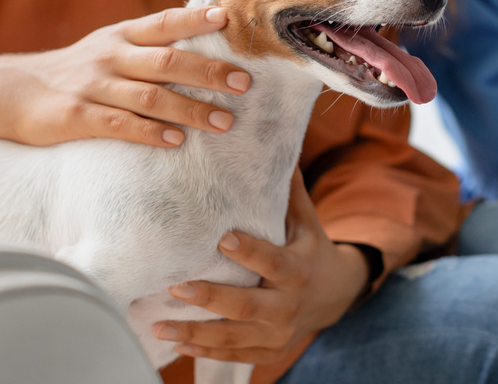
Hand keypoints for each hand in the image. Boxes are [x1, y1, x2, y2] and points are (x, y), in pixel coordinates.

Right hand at [0, 6, 250, 149]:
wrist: (10, 92)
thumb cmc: (77, 71)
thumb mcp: (110, 47)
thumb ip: (151, 45)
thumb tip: (208, 43)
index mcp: (122, 35)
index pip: (165, 22)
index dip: (196, 19)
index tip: (228, 20)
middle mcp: (111, 56)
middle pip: (167, 60)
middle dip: (208, 72)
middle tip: (244, 83)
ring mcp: (94, 86)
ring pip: (150, 96)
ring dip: (190, 109)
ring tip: (224, 122)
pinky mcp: (77, 117)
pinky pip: (120, 125)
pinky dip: (150, 133)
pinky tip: (175, 142)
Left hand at [153, 169, 372, 365]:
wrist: (336, 294)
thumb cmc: (310, 247)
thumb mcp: (306, 220)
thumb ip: (288, 190)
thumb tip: (273, 143)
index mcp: (299, 268)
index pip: (272, 260)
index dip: (250, 252)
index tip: (222, 239)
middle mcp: (289, 304)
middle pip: (248, 305)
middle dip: (213, 298)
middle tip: (178, 287)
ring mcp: (278, 332)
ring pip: (234, 337)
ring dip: (196, 333)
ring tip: (161, 325)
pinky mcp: (268, 351)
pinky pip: (233, 355)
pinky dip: (204, 351)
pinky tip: (176, 344)